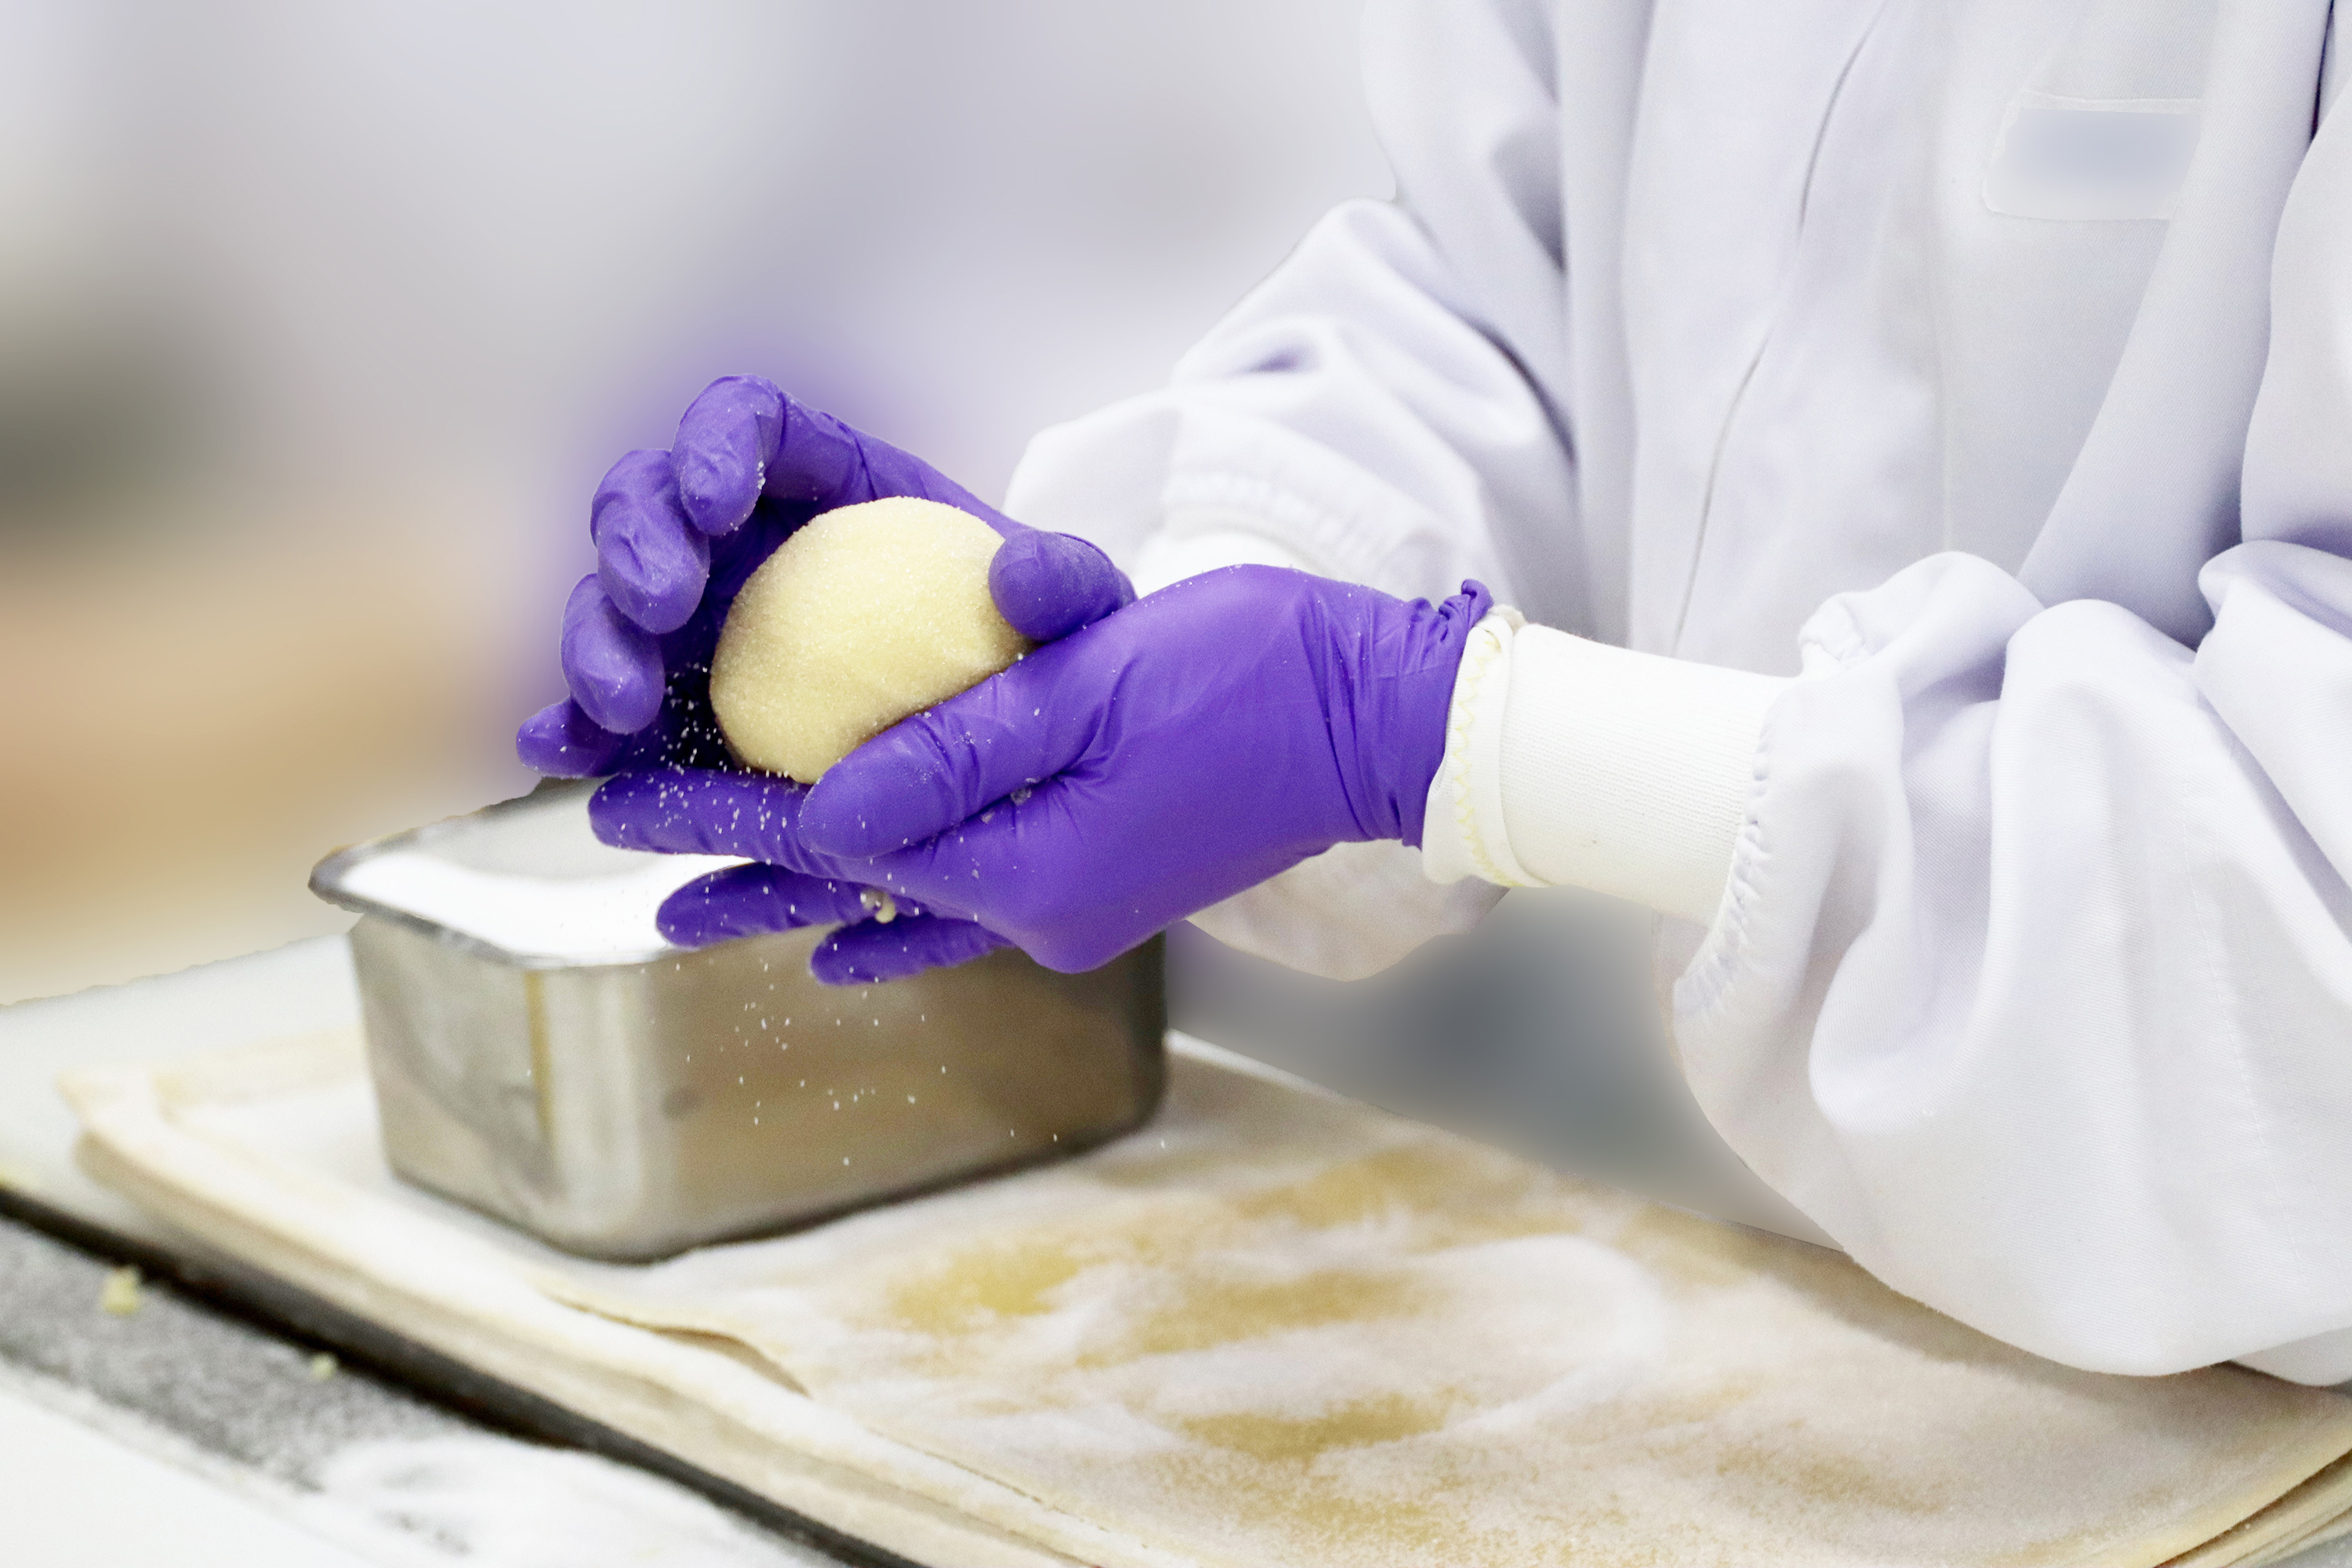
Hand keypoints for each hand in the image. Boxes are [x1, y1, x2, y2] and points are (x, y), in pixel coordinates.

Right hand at [514, 375, 1132, 776]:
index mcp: (827, 483)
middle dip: (638, 542)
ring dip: (597, 642)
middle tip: (665, 607)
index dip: (715, 443)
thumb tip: (1025, 572)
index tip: (719, 499)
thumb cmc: (1038, 656)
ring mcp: (701, 624)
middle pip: (651, 502)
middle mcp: (744, 540)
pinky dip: (574, 728)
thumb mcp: (1077, 616)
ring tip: (624, 706)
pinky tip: (561, 758)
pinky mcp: (679, 708)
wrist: (1014, 755)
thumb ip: (1066, 584)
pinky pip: (608, 708)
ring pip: (611, 604)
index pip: (748, 423)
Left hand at [590, 569, 1492, 981]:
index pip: (836, 839)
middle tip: (612, 838)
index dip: (719, 815)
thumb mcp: (1089, 687)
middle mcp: (1038, 908)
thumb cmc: (1247, 677)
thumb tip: (825, 808)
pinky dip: (897, 927)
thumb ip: (951, 752)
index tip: (615, 801)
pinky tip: (841, 953)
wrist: (1379, 722)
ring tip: (685, 918)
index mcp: (1028, 866)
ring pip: (895, 900)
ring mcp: (1071, 907)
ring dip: (791, 899)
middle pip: (850, 880)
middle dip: (730, 857)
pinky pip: (967, 913)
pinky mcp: (1099, 885)